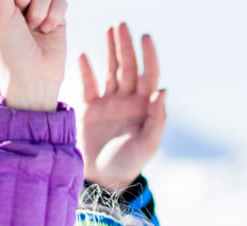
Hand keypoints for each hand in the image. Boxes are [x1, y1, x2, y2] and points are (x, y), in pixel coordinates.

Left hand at [0, 0, 66, 112]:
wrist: (33, 77)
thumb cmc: (11, 48)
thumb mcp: (0, 10)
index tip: (15, 7)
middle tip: (21, 14)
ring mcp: (38, 4)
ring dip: (41, 8)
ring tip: (34, 27)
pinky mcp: (56, 13)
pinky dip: (54, 15)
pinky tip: (47, 30)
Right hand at [79, 23, 165, 191]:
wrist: (103, 180)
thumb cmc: (129, 164)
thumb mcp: (147, 145)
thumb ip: (157, 119)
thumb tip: (163, 90)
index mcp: (143, 107)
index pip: (149, 75)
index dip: (148, 56)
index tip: (145, 37)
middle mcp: (127, 101)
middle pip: (128, 67)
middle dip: (125, 46)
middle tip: (121, 25)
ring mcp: (109, 103)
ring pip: (110, 71)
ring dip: (109, 50)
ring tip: (109, 30)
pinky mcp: (90, 109)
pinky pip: (88, 85)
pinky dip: (86, 71)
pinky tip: (83, 56)